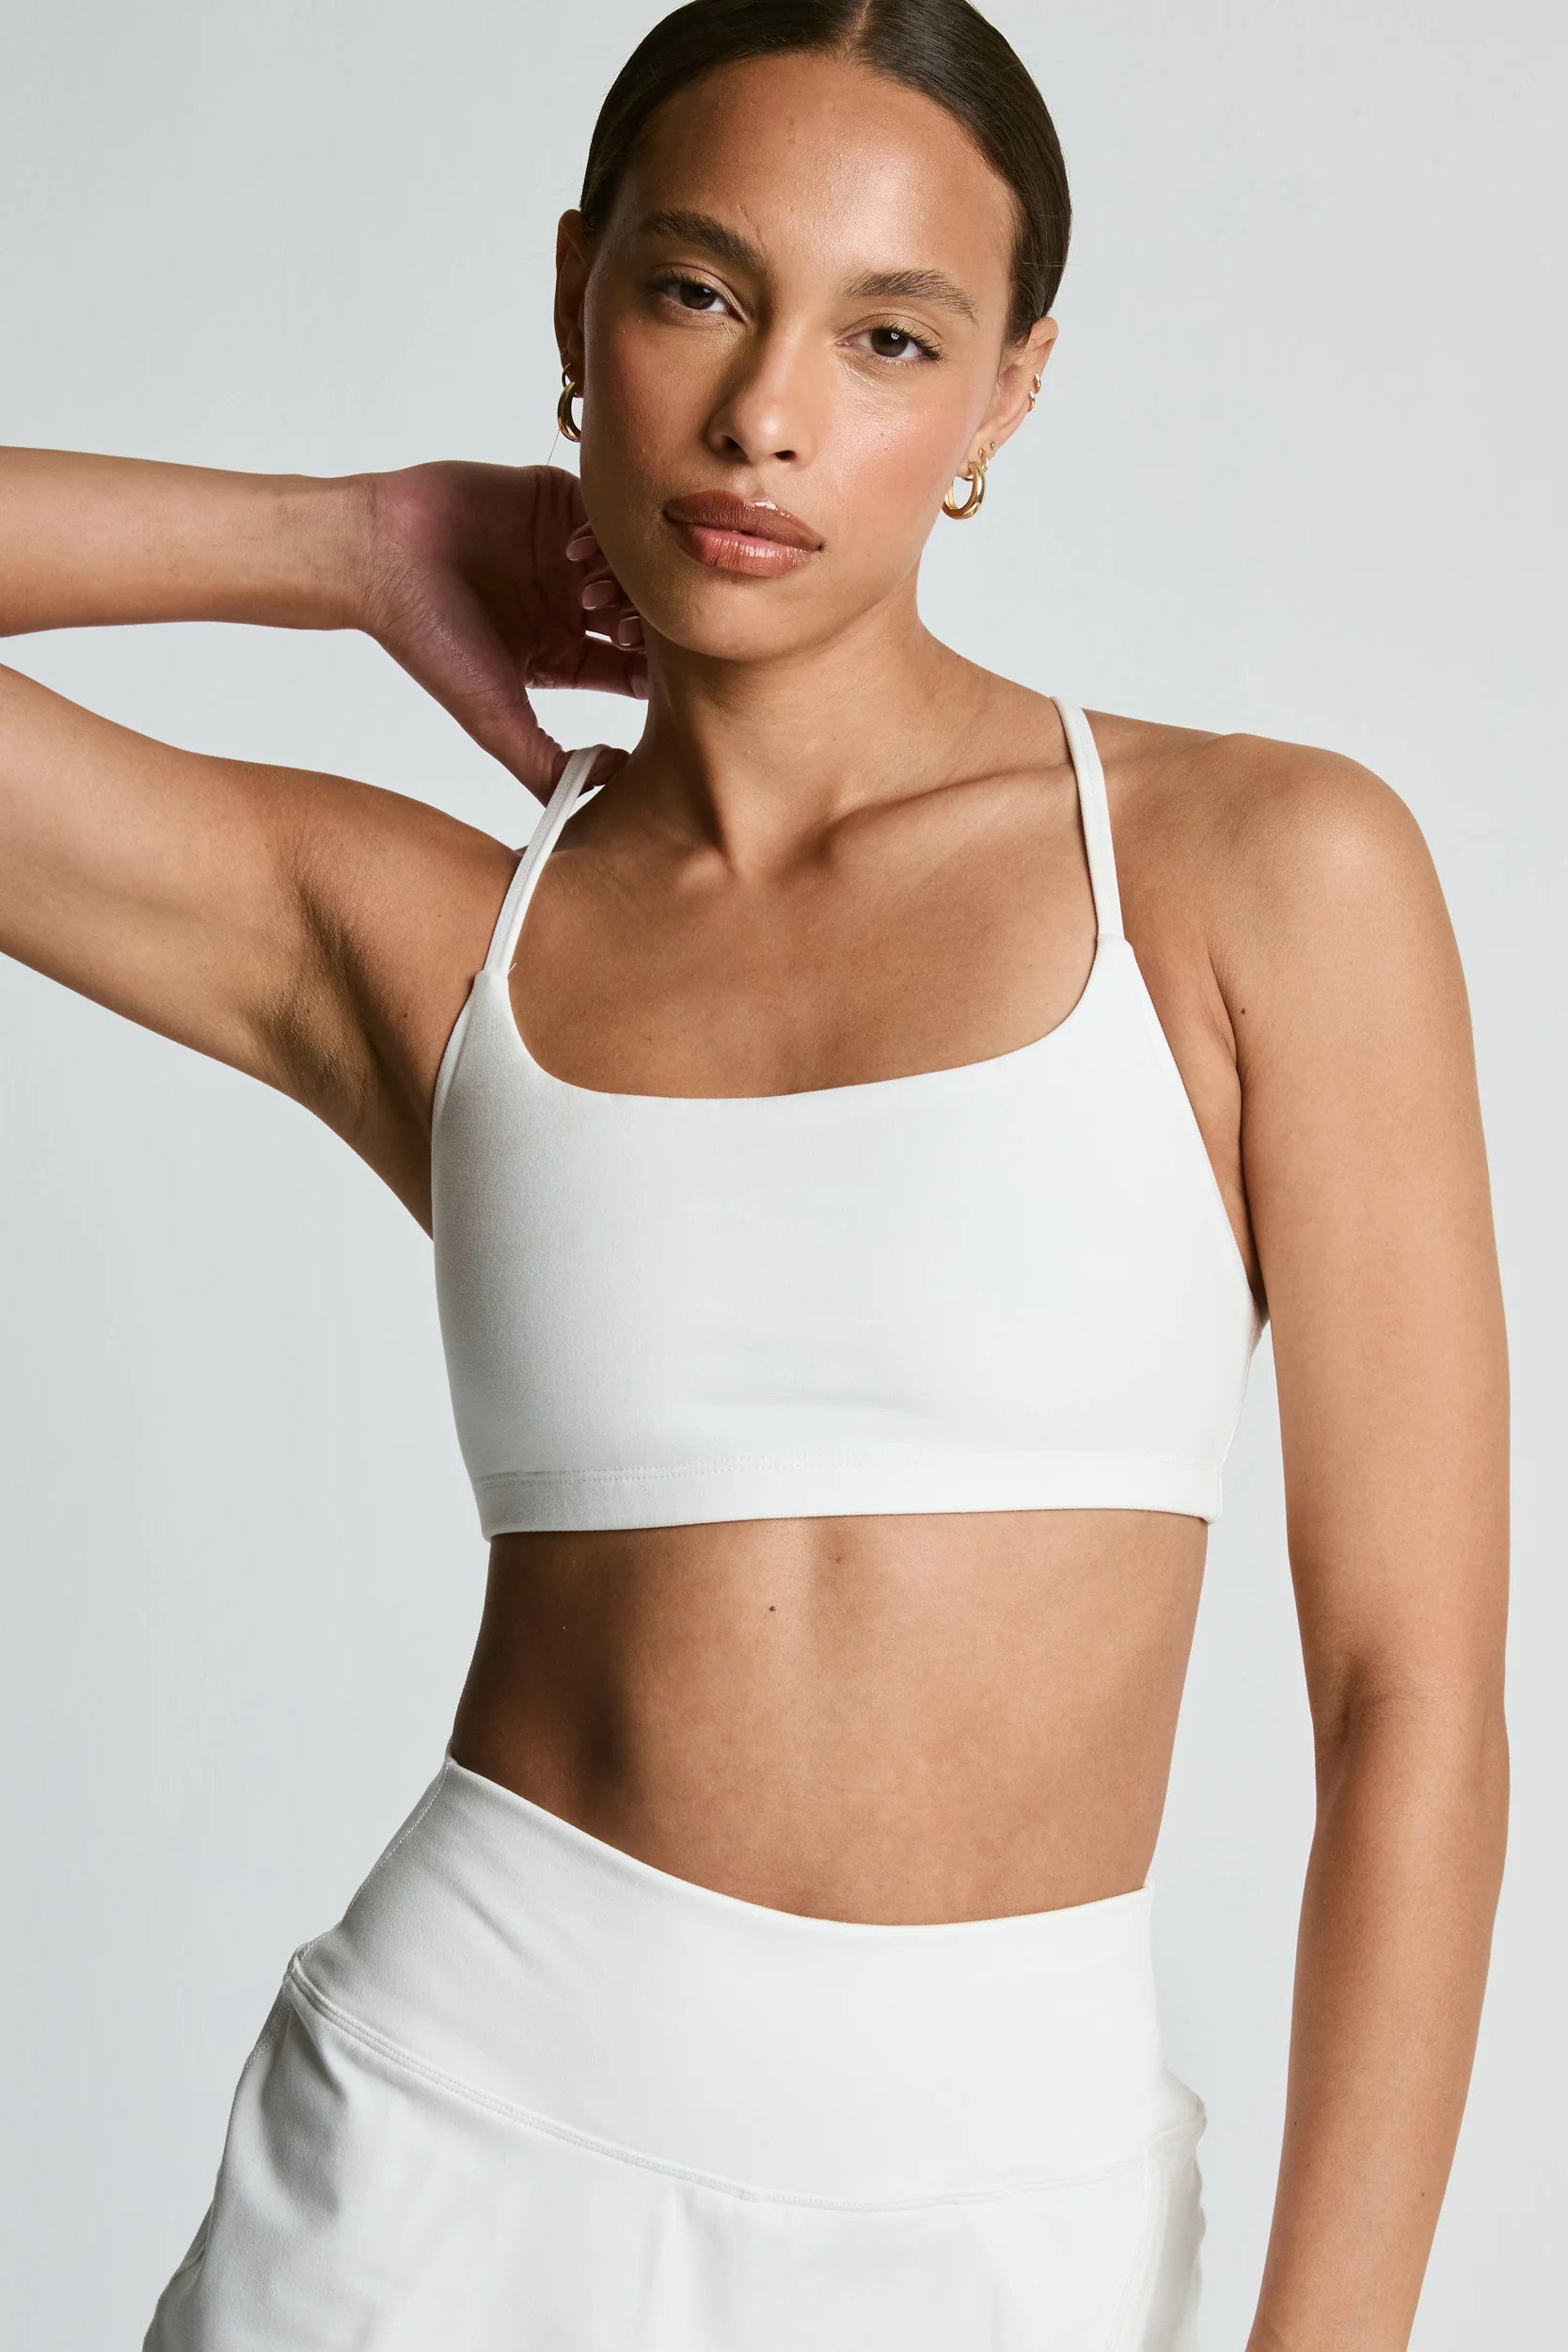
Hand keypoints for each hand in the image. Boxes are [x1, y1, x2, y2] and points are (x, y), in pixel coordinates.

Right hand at [355, 460, 646, 801]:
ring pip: (634, 565)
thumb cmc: (428, 638)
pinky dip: (604, 535)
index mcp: (563, 654)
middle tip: (618, 628)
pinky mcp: (556, 499)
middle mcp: (569, 603)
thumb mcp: (493, 719)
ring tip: (586, 594)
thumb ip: (548, 766)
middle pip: (645, 614)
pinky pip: (609, 513)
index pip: (634, 669)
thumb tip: (613, 785)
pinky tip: (570, 554)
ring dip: (625, 581)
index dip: (652, 674)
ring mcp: (564, 551)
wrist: (378, 554)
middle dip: (645, 625)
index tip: (647, 675)